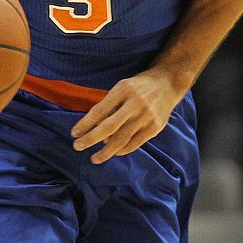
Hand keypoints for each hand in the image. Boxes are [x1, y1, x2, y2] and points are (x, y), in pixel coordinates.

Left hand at [70, 68, 185, 164]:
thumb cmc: (139, 86)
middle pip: (109, 127)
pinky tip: (113, 153)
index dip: (85, 123)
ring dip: (106, 151)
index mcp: (124, 90)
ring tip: (94, 158)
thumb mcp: (122, 86)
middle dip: (91, 139)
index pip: (100, 110)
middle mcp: (135, 104)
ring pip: (122, 139)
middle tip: (77, 147)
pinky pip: (135, 143)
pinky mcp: (155, 127)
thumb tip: (93, 128)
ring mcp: (146, 117)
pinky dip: (122, 150)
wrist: (168, 83)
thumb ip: (110, 104)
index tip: (74, 133)